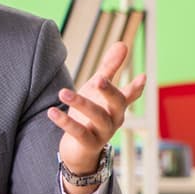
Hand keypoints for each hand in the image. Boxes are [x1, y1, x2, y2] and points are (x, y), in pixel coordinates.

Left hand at [47, 42, 145, 193]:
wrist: (79, 150)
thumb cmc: (90, 115)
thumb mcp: (97, 90)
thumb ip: (109, 68)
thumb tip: (123, 43)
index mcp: (118, 105)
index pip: (130, 94)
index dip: (136, 87)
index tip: (142, 76)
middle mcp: (114, 119)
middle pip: (117, 104)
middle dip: (109, 91)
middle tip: (99, 78)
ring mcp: (103, 133)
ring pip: (97, 117)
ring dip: (80, 103)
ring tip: (63, 91)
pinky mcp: (88, 144)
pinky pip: (78, 132)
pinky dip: (65, 122)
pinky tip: (52, 111)